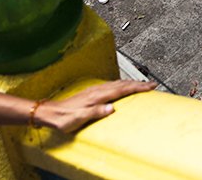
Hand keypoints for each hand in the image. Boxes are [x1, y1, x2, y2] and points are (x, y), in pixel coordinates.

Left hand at [35, 79, 156, 132]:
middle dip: (139, 83)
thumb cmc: (64, 118)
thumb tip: (112, 108)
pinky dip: (122, 84)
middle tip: (151, 84)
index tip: (150, 86)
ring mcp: (95, 90)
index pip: (122, 89)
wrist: (50, 113)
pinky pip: (112, 85)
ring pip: (118, 83)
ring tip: (141, 84)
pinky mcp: (92, 92)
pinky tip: (122, 86)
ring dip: (131, 83)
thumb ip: (96, 112)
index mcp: (98, 96)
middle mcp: (98, 90)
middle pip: (123, 84)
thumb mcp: (79, 118)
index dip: (138, 87)